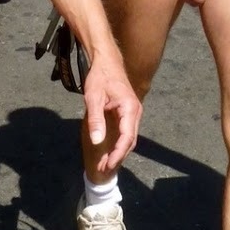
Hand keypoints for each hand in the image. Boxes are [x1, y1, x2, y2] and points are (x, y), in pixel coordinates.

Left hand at [80, 50, 140, 173]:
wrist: (106, 61)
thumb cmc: (99, 77)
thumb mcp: (93, 98)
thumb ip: (95, 120)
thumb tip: (97, 141)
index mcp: (130, 109)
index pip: (127, 137)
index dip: (118, 153)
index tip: (109, 165)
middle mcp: (136, 112)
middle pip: (130, 140)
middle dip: (119, 156)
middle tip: (105, 169)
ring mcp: (134, 112)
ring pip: (129, 137)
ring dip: (119, 151)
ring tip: (105, 164)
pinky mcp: (129, 112)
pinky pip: (126, 131)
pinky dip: (119, 143)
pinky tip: (110, 150)